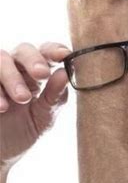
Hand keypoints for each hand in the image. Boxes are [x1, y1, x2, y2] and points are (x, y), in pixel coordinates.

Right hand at [0, 43, 70, 172]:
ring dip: (12, 77)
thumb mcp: (44, 117)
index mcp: (37, 73)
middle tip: (42, 74)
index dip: (55, 49)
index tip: (64, 55)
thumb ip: (55, 96)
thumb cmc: (22, 132)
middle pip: (23, 50)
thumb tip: (66, 72)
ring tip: (22, 98)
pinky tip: (2, 107)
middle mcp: (15, 69)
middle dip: (34, 60)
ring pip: (1, 58)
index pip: (47, 52)